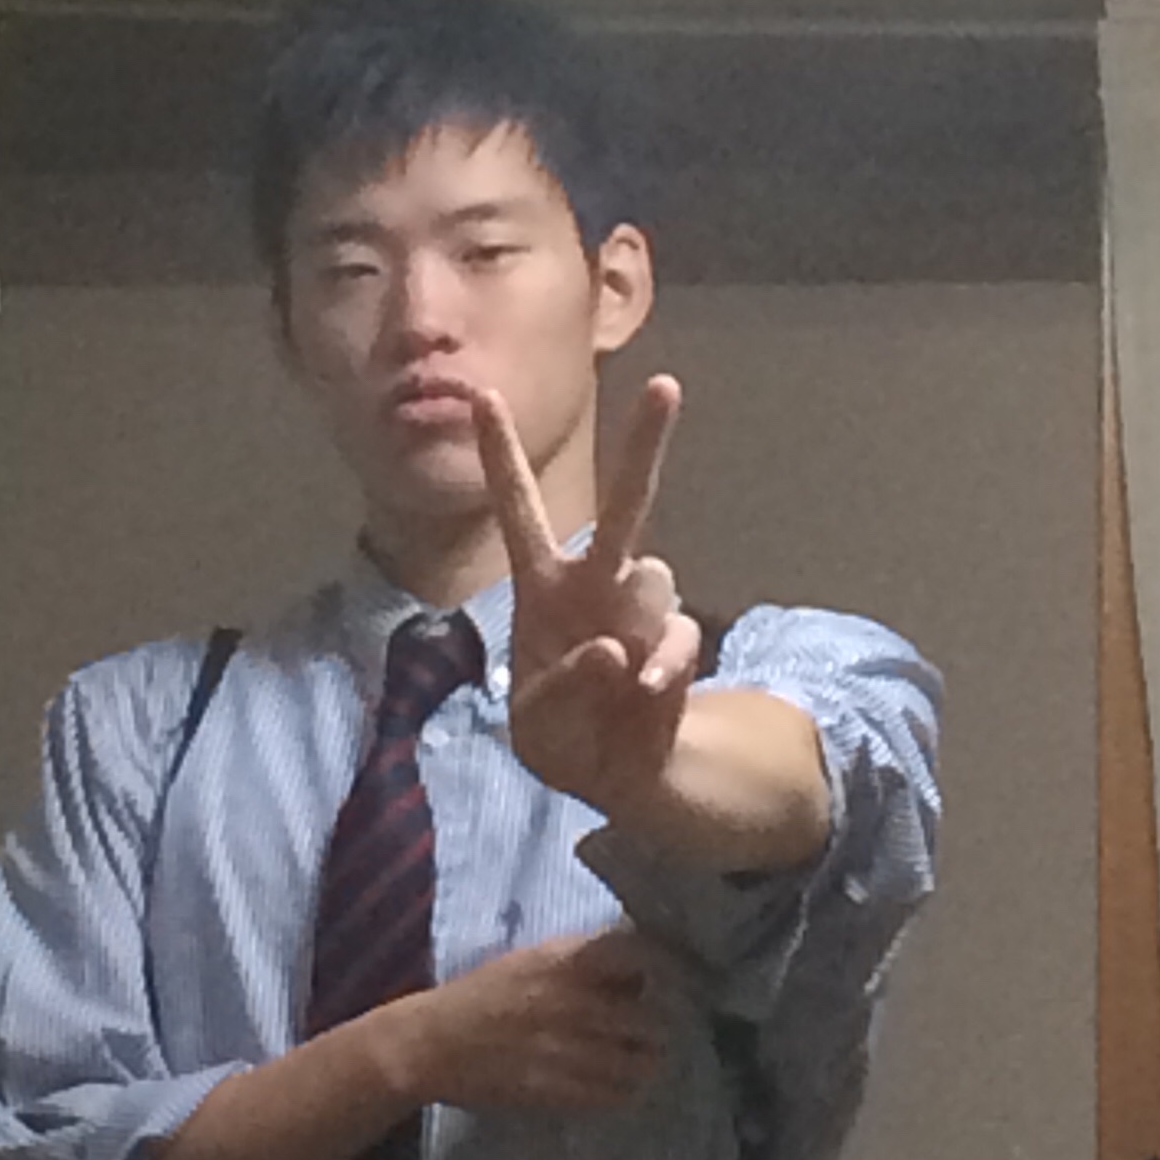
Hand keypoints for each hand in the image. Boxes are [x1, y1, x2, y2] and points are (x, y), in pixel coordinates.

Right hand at [403, 932, 665, 1112]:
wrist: (433, 1042)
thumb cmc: (482, 994)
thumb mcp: (533, 960)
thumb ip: (582, 963)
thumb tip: (634, 976)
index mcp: (565, 961)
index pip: (638, 956)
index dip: (665, 969)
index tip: (676, 980)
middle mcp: (574, 1001)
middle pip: (647, 1017)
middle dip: (660, 1026)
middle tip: (663, 1031)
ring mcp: (568, 1049)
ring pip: (637, 1062)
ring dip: (646, 1062)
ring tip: (646, 1062)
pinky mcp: (558, 1090)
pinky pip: (612, 1095)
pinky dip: (623, 1091)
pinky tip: (621, 1086)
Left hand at [472, 375, 700, 814]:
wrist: (617, 775)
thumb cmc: (562, 732)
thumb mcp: (534, 724)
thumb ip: (560, 687)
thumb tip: (612, 651)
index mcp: (543, 585)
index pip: (520, 509)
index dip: (503, 454)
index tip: (482, 394)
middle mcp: (596, 582)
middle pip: (626, 503)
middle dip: (646, 445)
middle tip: (668, 384)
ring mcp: (640, 610)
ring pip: (654, 579)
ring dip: (635, 624)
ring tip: (612, 679)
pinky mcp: (675, 643)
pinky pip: (677, 639)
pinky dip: (661, 669)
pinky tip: (644, 693)